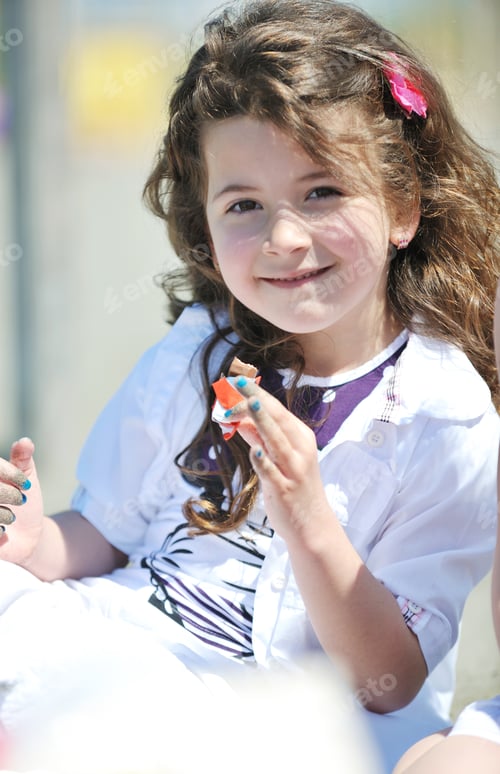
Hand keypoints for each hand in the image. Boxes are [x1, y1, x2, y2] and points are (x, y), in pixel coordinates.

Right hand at [0, 438, 44, 563]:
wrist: (28, 536)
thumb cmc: (25, 501)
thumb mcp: (26, 477)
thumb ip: (23, 459)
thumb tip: (25, 441)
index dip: (11, 473)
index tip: (27, 485)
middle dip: (9, 495)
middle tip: (21, 501)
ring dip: (3, 514)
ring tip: (10, 518)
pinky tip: (3, 533)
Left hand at [229, 377, 331, 540]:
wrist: (312, 526)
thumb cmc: (295, 488)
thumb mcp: (280, 458)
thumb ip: (259, 438)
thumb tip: (238, 418)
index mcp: (300, 437)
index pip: (277, 410)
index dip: (257, 394)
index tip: (238, 381)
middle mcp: (300, 449)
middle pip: (278, 419)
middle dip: (257, 399)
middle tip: (238, 383)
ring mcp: (293, 469)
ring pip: (276, 440)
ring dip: (262, 421)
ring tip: (250, 404)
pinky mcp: (284, 488)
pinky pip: (272, 471)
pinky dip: (264, 461)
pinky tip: (256, 451)